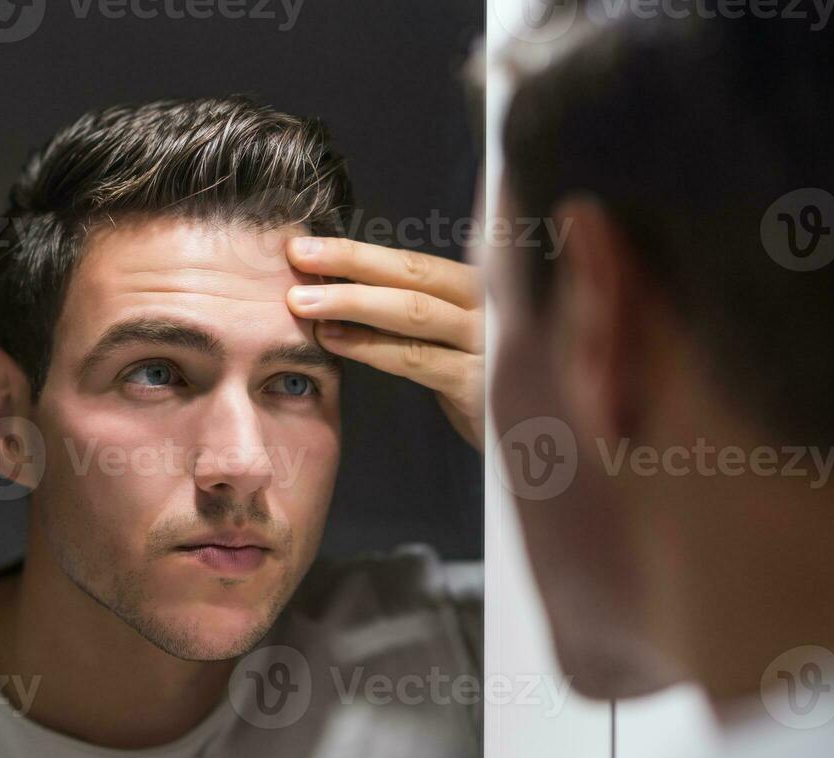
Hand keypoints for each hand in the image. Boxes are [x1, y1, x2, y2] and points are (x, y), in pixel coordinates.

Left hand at [286, 237, 483, 450]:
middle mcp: (489, 305)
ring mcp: (487, 343)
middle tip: (297, 254)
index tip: (308, 245)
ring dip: (352, 301)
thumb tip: (350, 294)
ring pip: (413, 311)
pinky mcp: (477, 384)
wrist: (535, 437)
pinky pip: (416, 358)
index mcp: (479, 288)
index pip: (412, 262)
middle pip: (413, 272)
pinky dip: (370, 346)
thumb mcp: (458, 341)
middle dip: (350, 260)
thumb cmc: (484, 384)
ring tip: (303, 302)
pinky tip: (334, 340)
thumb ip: (421, 314)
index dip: (358, 251)